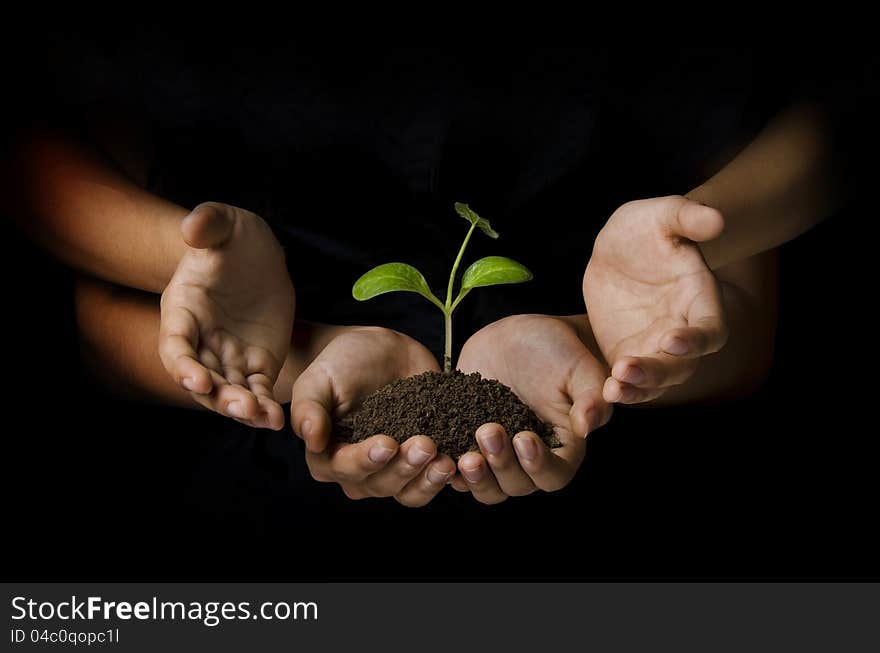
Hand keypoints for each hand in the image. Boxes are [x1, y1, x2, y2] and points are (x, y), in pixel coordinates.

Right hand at [160, 202, 294, 429]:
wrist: (259, 253)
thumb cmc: (234, 236)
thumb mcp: (225, 222)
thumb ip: (208, 223)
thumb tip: (191, 228)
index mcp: (183, 310)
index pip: (175, 344)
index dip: (182, 365)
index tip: (197, 380)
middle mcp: (200, 340)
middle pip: (202, 378)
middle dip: (218, 396)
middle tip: (241, 407)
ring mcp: (228, 355)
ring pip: (228, 391)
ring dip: (242, 408)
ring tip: (264, 418)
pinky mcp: (256, 363)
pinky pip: (256, 390)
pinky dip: (263, 407)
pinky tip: (276, 420)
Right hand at [291, 327, 455, 506]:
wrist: (381, 351)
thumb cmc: (342, 363)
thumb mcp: (319, 378)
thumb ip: (309, 408)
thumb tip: (310, 439)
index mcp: (329, 457)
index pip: (345, 469)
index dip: (366, 461)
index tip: (387, 443)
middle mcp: (361, 472)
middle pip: (381, 485)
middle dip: (404, 468)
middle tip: (425, 444)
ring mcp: (395, 469)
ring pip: (410, 492)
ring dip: (428, 480)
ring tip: (447, 460)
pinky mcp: (423, 461)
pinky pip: (435, 480)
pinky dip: (450, 475)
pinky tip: (464, 460)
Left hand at [454, 314, 611, 503]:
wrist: (520, 336)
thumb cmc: (559, 351)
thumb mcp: (580, 368)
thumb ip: (590, 397)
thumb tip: (587, 426)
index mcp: (562, 448)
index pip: (555, 475)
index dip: (538, 466)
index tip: (523, 438)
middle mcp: (529, 460)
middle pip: (517, 486)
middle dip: (501, 465)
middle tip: (487, 431)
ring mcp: (498, 454)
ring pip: (487, 487)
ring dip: (475, 478)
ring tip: (464, 456)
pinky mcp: (467, 441)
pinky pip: (457, 469)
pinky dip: (447, 467)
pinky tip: (439, 453)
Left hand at [583, 196, 728, 403]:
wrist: (618, 248)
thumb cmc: (647, 228)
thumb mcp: (661, 214)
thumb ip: (687, 215)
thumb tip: (717, 220)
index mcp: (700, 300)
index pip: (711, 329)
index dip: (696, 340)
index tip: (671, 340)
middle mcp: (682, 331)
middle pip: (682, 366)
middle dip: (657, 372)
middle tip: (627, 369)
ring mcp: (655, 347)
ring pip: (656, 381)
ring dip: (637, 389)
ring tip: (612, 389)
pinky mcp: (628, 354)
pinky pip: (629, 381)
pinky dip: (620, 390)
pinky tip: (602, 394)